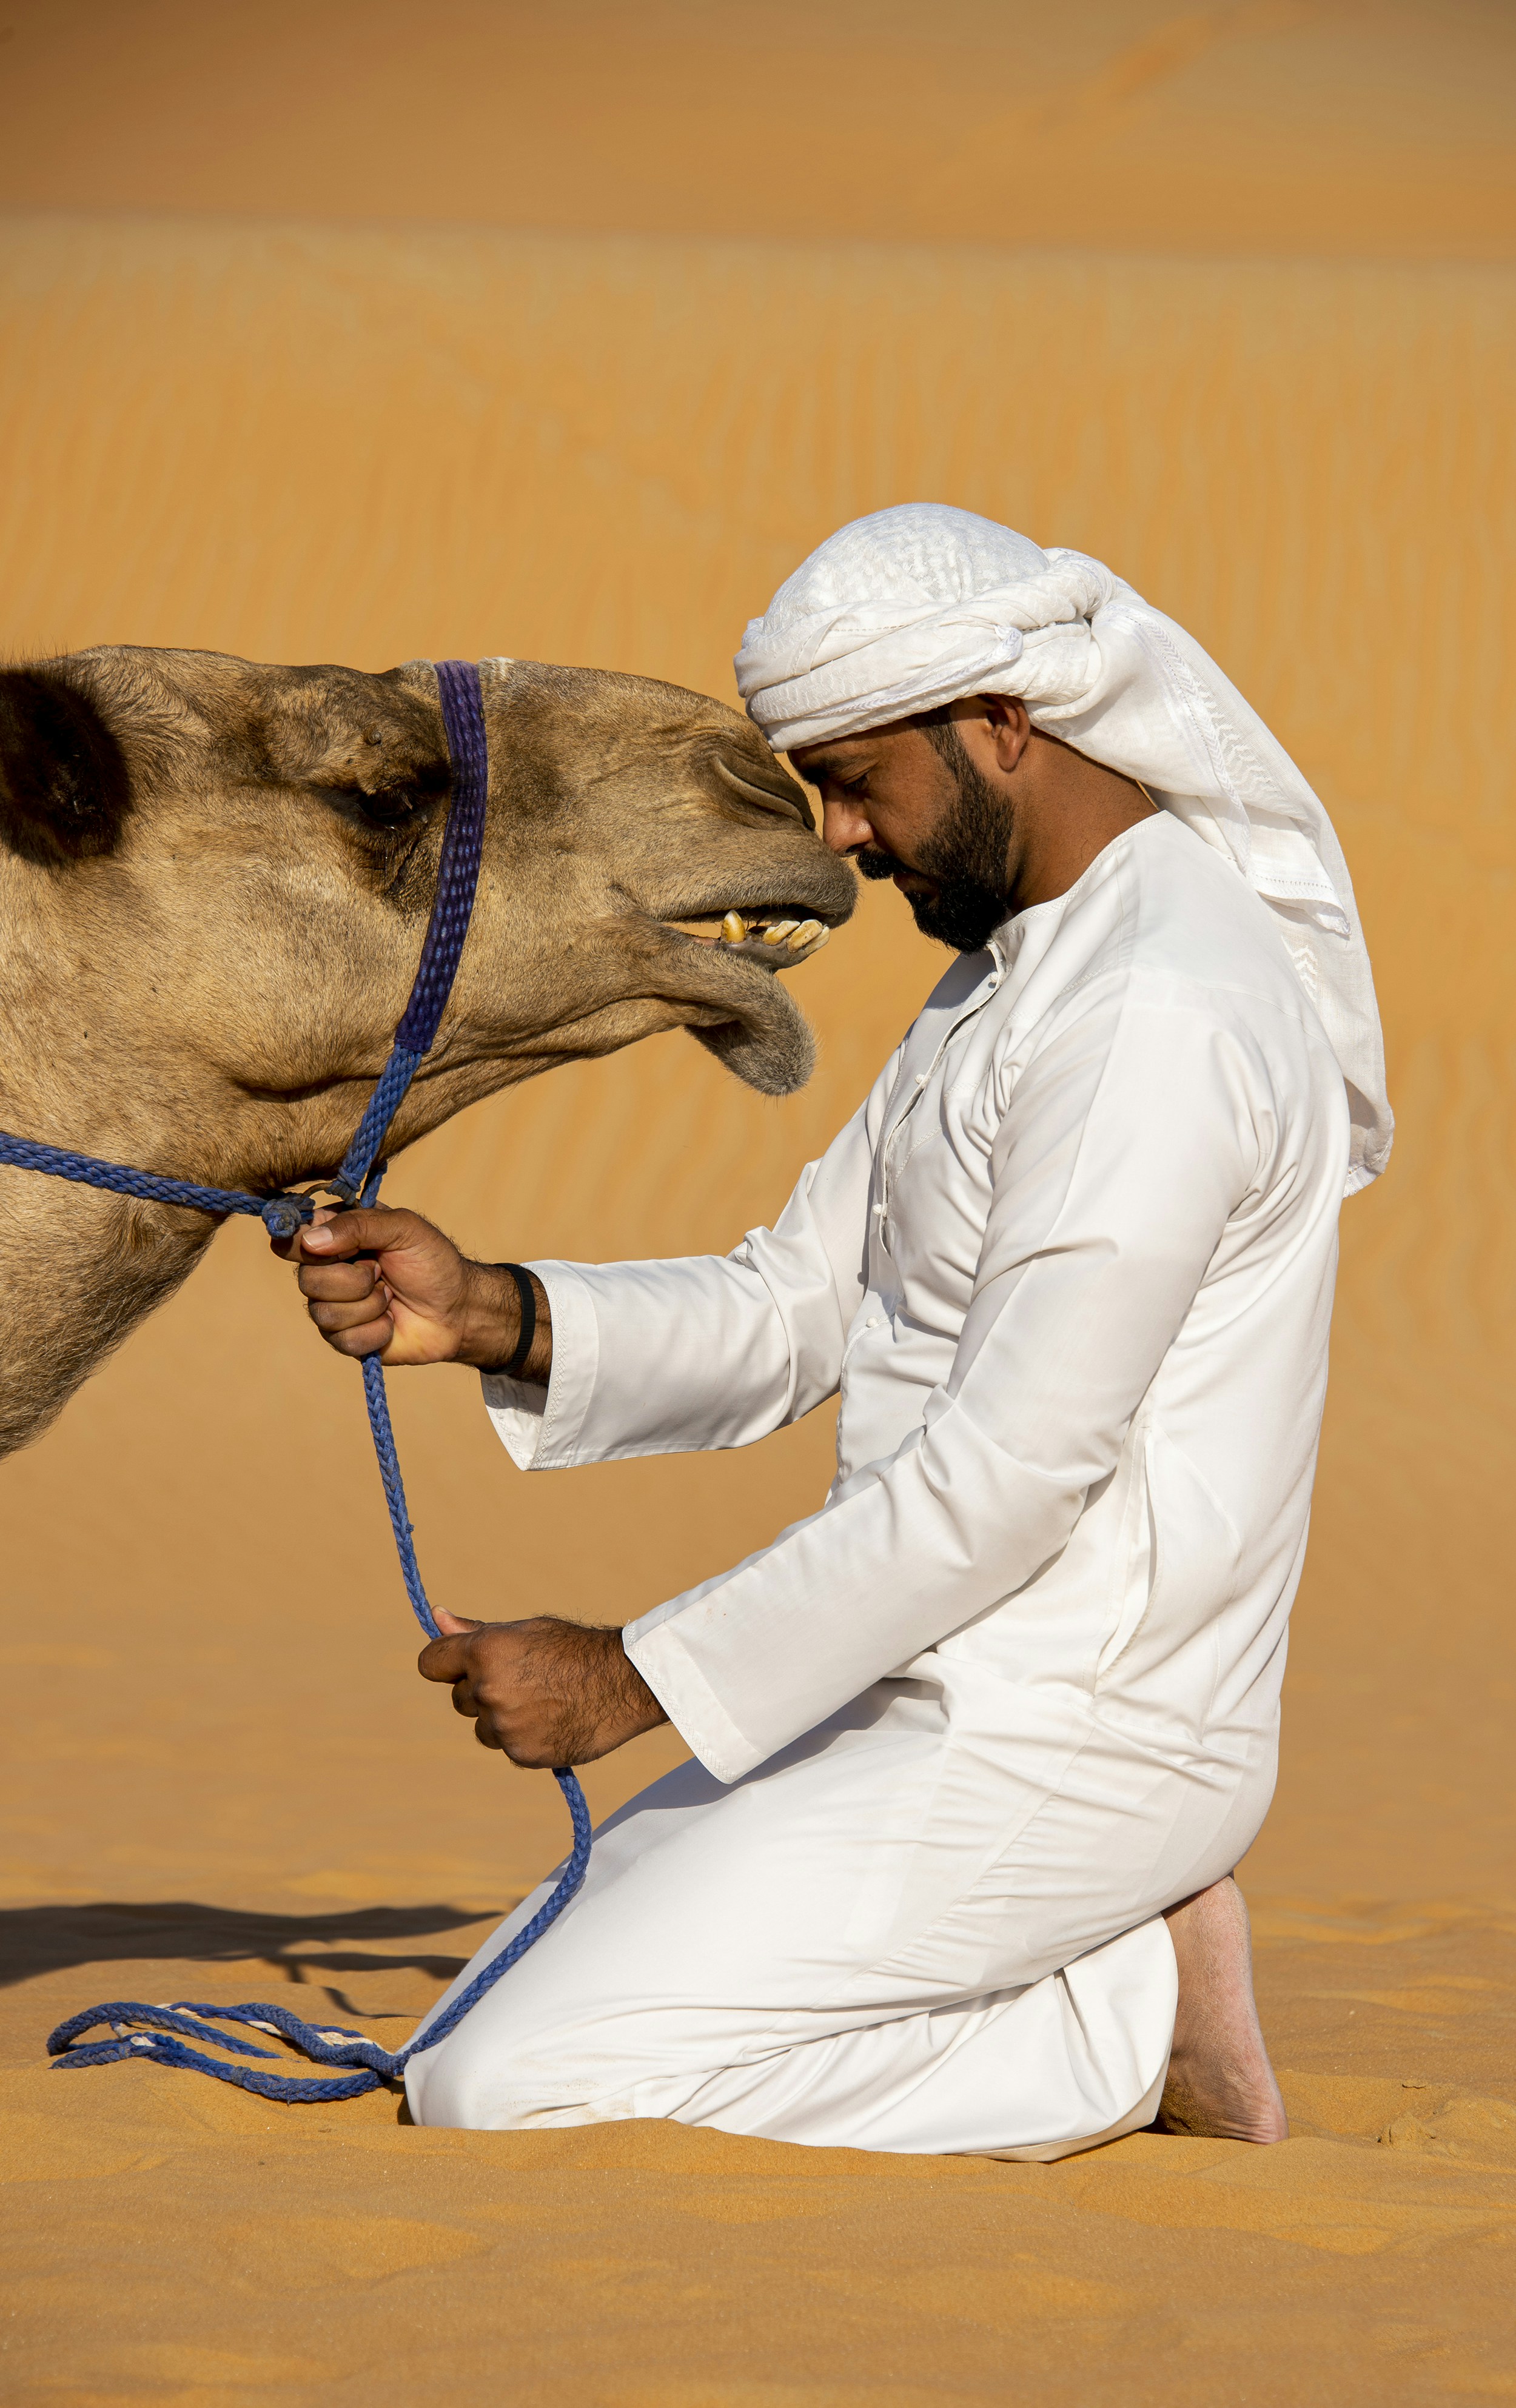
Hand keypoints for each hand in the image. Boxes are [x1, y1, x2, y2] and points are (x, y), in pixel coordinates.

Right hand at [274, 1206, 549, 1375]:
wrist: (458, 1309)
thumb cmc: (432, 1262)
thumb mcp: (403, 1228)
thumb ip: (358, 1225)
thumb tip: (310, 1240)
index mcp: (334, 1236)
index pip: (290, 1239)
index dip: (303, 1245)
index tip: (333, 1248)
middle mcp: (326, 1271)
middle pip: (306, 1280)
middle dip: (354, 1279)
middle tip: (382, 1271)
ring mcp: (333, 1306)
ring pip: (323, 1313)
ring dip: (369, 1305)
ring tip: (390, 1296)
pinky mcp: (344, 1339)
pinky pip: (342, 1340)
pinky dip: (375, 1331)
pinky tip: (390, 1322)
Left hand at [418, 1607, 667, 1766]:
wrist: (623, 1683)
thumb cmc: (574, 1649)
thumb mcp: (525, 1631)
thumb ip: (475, 1632)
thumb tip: (436, 1615)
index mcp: (484, 1651)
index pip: (430, 1663)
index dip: (445, 1663)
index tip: (461, 1666)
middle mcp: (487, 1690)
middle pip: (459, 1698)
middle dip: (482, 1691)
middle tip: (524, 1681)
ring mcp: (503, 1726)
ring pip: (482, 1727)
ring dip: (501, 1719)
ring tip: (542, 1702)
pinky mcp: (520, 1754)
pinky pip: (506, 1747)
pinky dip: (523, 1738)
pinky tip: (552, 1721)